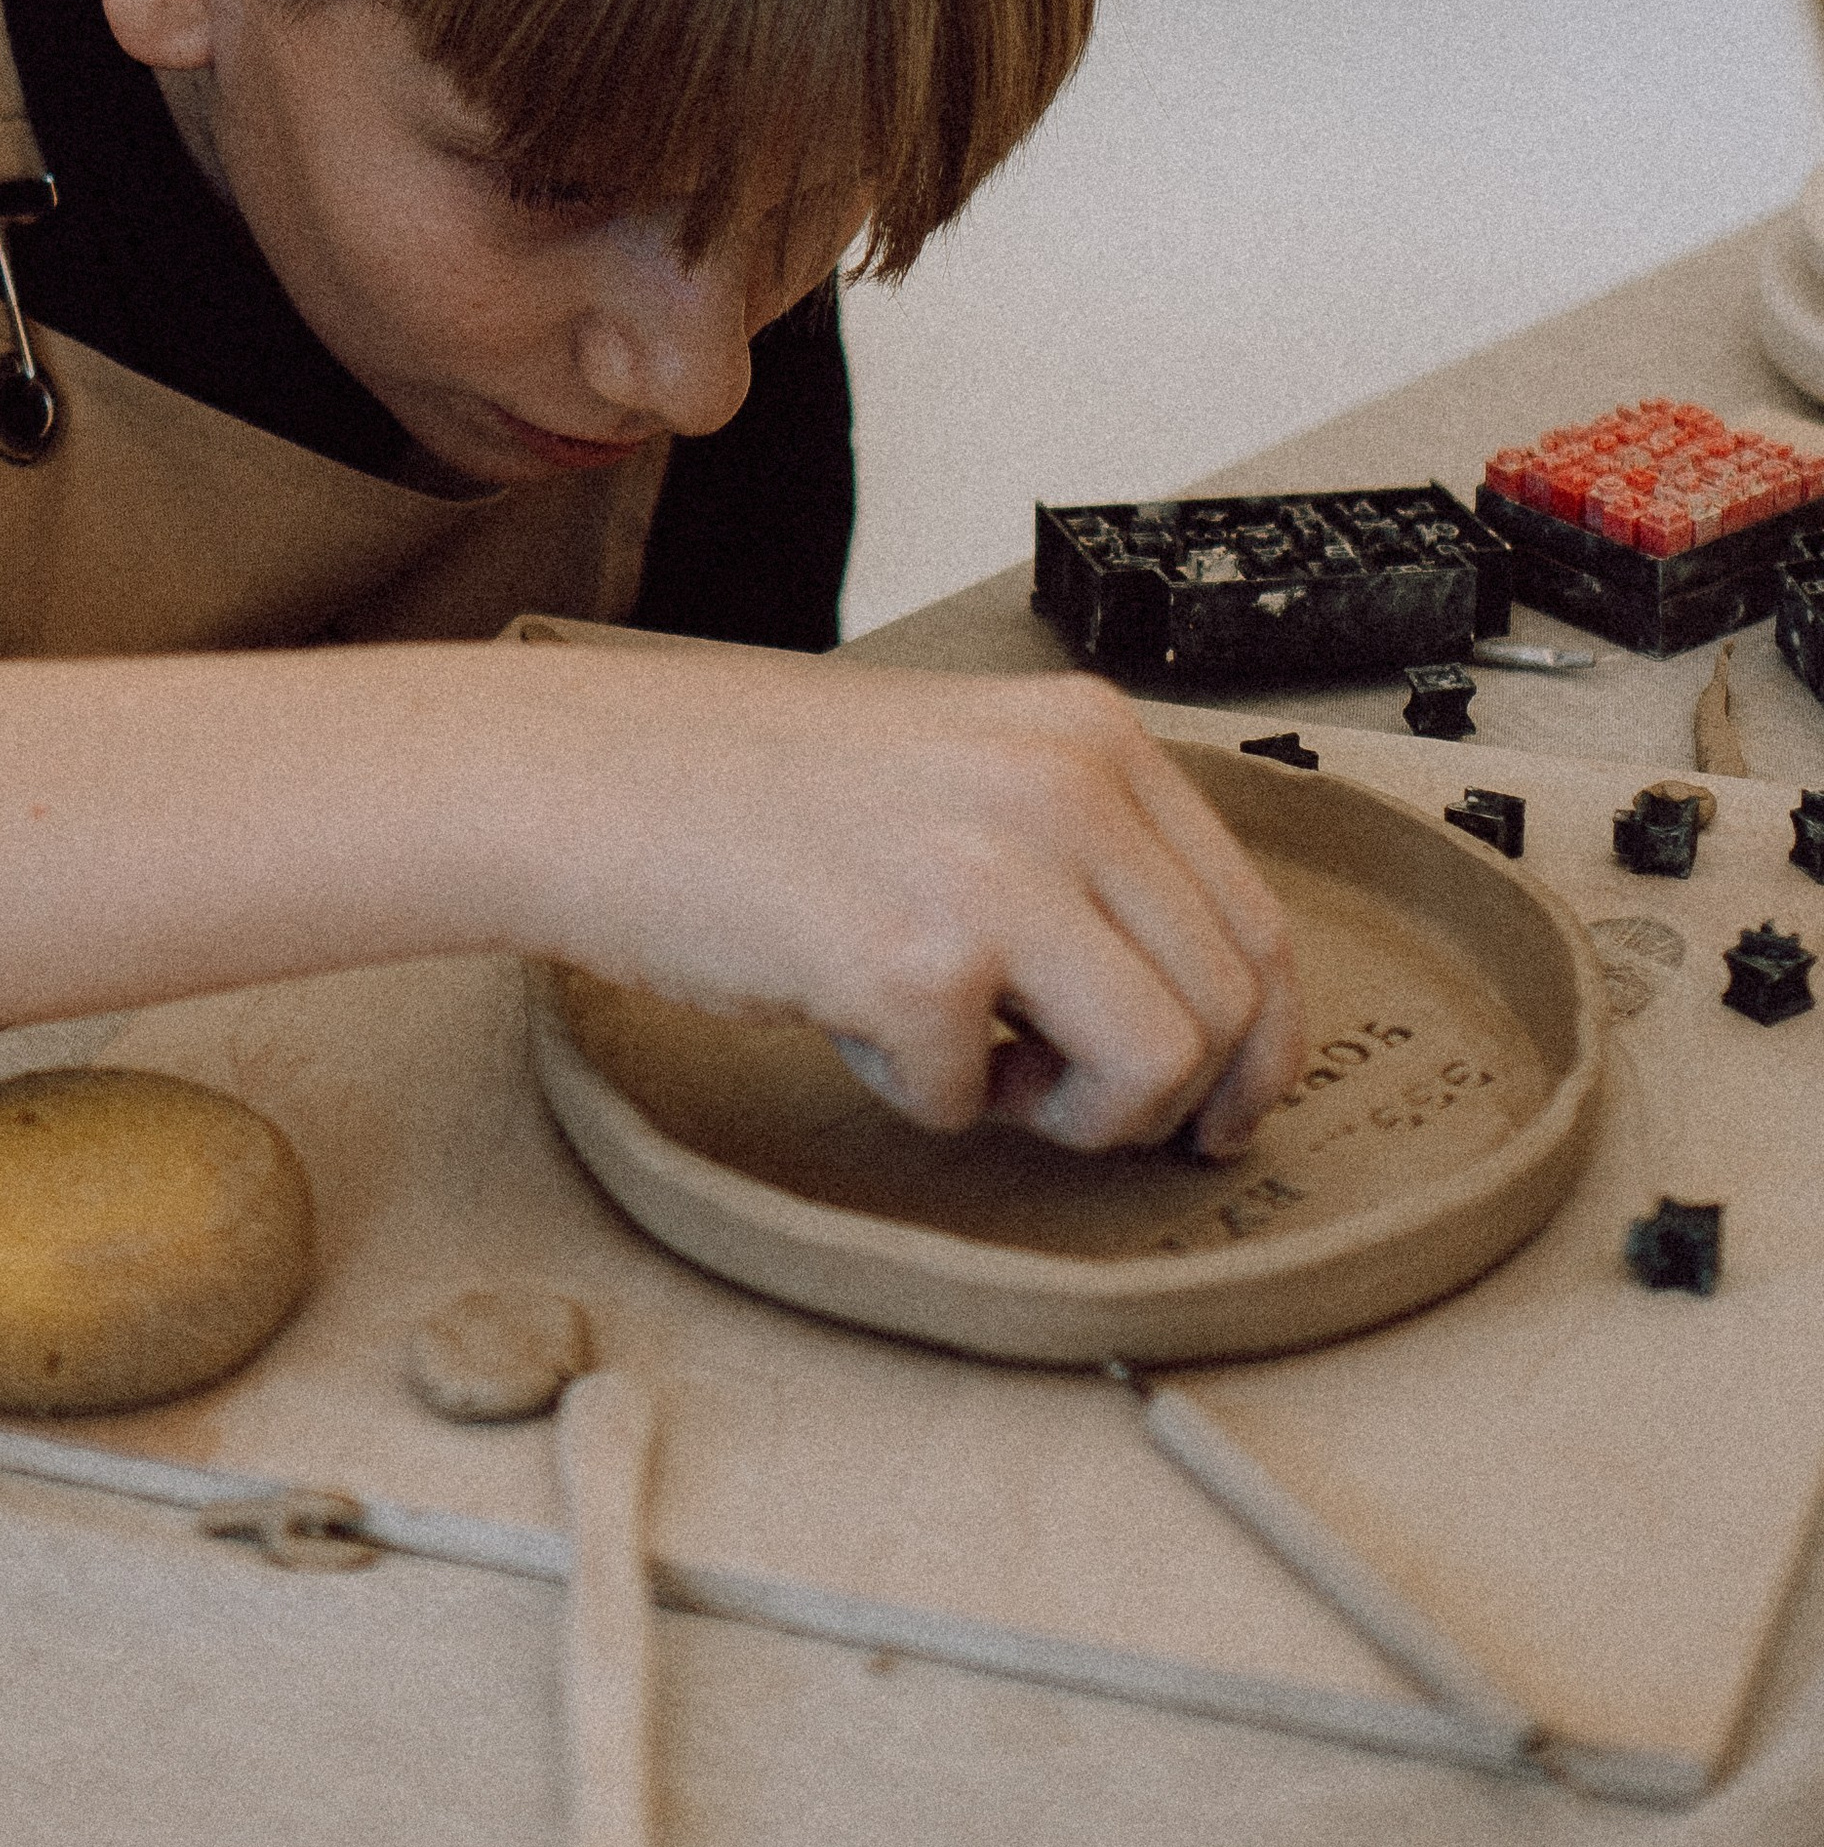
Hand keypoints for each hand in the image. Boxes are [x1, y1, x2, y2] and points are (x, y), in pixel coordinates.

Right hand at [514, 657, 1300, 1158]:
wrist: (587, 779)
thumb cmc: (749, 787)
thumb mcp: (962, 771)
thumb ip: (1077, 853)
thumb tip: (1192, 1011)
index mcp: (1090, 735)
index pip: (1256, 920)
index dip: (1258, 1047)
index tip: (1223, 1107)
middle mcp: (1065, 785)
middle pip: (1228, 1005)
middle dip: (1168, 1097)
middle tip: (1073, 1111)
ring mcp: (995, 868)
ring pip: (1156, 1065)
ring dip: (1071, 1112)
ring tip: (974, 1069)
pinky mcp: (914, 959)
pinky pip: (980, 1101)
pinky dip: (921, 1097)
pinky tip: (852, 1023)